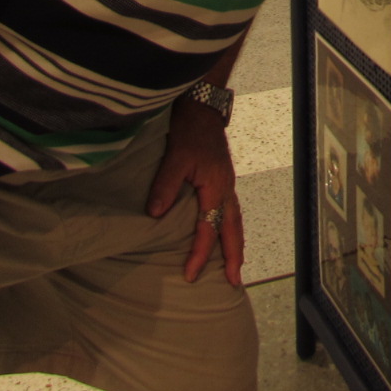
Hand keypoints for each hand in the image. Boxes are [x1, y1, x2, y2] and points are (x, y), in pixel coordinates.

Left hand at [146, 97, 243, 286]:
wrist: (203, 108)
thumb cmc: (190, 130)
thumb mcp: (175, 157)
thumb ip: (165, 186)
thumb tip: (154, 215)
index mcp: (217, 188)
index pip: (209, 229)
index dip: (200, 254)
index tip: (189, 275)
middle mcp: (226, 189)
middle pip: (234, 229)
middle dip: (235, 257)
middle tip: (236, 282)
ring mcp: (227, 184)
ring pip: (235, 221)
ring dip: (236, 244)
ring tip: (236, 266)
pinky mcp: (223, 179)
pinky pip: (231, 211)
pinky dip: (230, 228)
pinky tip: (224, 234)